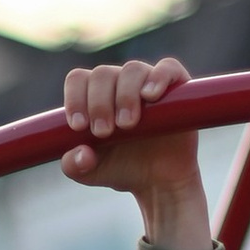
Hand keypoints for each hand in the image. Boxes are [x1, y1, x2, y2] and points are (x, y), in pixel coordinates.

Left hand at [58, 55, 212, 249]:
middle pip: (103, 74)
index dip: (75, 98)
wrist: (158, 182)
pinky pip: (168, 67)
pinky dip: (158, 77)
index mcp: (93, 96)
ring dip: (125, 95)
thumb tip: (83, 153)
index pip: (78, 80)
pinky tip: (150, 96)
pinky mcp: (176, 87)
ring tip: (127, 124)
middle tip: (103, 132)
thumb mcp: (89, 173)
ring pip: (132, 70)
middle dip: (99, 103)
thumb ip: (74, 165)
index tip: (79, 126)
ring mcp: (147, 82)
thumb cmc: (119, 168)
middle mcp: (119, 83)